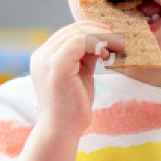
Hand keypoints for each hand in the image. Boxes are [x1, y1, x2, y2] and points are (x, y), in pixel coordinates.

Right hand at [28, 22, 124, 138]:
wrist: (61, 131)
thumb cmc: (72, 108)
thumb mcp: (81, 76)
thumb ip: (86, 58)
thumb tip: (100, 42)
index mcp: (44, 57)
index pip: (67, 33)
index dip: (91, 30)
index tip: (111, 36)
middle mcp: (41, 55)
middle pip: (72, 29)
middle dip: (98, 30)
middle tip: (118, 38)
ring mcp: (47, 59)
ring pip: (77, 32)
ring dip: (101, 36)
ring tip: (116, 45)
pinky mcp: (57, 65)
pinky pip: (79, 41)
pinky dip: (97, 43)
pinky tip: (106, 54)